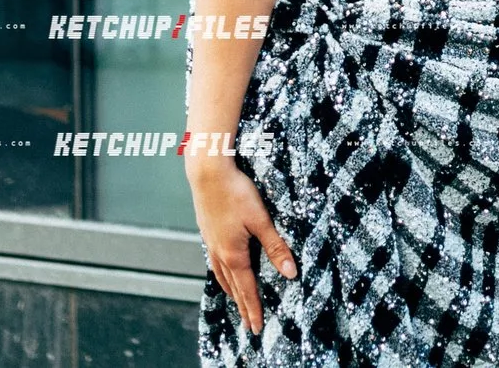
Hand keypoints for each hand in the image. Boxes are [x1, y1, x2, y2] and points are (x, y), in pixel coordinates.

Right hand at [189, 156, 296, 333]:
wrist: (207, 172)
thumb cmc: (236, 192)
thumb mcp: (261, 220)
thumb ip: (276, 247)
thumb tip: (291, 273)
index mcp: (233, 254)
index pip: (247, 289)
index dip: (253, 308)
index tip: (257, 327)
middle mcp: (219, 253)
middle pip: (233, 287)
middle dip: (242, 306)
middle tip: (249, 325)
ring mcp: (210, 243)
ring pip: (222, 276)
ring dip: (231, 292)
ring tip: (237, 302)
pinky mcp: (207, 232)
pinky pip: (214, 262)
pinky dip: (222, 275)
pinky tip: (224, 270)